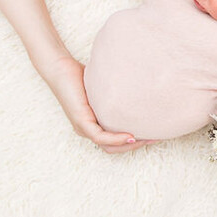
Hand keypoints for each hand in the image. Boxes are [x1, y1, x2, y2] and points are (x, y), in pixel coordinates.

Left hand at [40, 56, 154, 152]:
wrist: (60, 68)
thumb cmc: (80, 75)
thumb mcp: (103, 88)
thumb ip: (116, 94)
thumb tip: (139, 88)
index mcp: (92, 124)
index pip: (115, 142)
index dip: (134, 142)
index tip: (153, 132)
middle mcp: (87, 130)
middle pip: (114, 148)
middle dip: (136, 146)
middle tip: (156, 137)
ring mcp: (83, 127)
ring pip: (108, 146)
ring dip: (129, 145)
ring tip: (148, 138)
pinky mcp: (81, 121)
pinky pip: (100, 137)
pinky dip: (116, 139)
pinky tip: (131, 136)